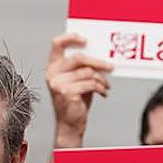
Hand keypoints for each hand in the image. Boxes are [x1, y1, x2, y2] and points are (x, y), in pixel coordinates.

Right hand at [44, 33, 111, 162]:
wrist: (70, 124)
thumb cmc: (74, 102)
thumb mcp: (77, 80)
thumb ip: (83, 67)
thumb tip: (100, 55)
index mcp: (53, 68)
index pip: (57, 45)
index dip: (71, 38)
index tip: (85, 39)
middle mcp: (52, 74)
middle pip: (78, 58)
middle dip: (98, 62)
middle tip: (110, 66)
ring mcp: (58, 84)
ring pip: (88, 72)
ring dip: (102, 79)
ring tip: (105, 86)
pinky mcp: (67, 92)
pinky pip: (90, 83)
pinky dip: (101, 88)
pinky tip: (103, 92)